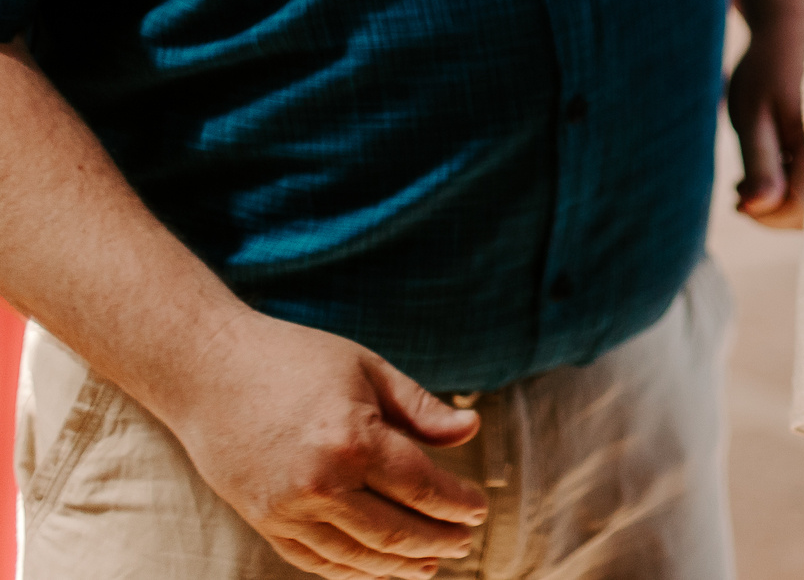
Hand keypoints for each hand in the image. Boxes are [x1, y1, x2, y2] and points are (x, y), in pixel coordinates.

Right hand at [161, 313, 484, 578]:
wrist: (207, 371)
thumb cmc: (296, 360)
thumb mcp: (368, 370)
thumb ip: (421, 409)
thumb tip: (473, 429)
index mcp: (353, 441)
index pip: (421, 487)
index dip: (456, 503)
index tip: (480, 509)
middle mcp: (319, 485)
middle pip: (395, 531)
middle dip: (438, 540)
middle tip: (465, 541)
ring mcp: (286, 510)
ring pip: (357, 555)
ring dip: (399, 566)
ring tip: (431, 565)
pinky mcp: (263, 522)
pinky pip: (315, 560)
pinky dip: (352, 571)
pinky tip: (379, 570)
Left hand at [728, 27, 803, 226]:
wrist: (790, 29)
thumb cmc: (766, 69)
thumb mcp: (752, 117)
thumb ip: (759, 164)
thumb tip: (755, 209)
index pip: (799, 209)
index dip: (765, 214)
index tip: (735, 196)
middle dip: (772, 210)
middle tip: (737, 189)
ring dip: (782, 198)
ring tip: (747, 179)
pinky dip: (792, 184)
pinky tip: (769, 169)